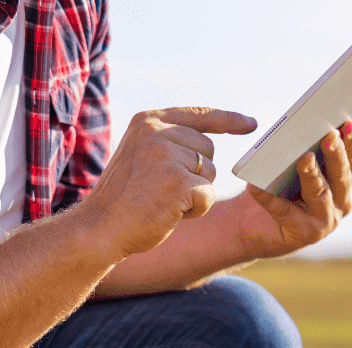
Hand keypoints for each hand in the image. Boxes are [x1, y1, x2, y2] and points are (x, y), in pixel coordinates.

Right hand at [74, 107, 257, 259]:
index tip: (251, 124)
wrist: (100, 228)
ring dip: (195, 193)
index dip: (228, 120)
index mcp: (147, 121)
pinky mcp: (177, 181)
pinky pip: (208, 195)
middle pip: (208, 149)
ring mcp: (166, 155)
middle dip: (197, 173)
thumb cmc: (123, 199)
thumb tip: (208, 146)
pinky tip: (169, 212)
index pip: (198, 115)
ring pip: (210, 173)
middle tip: (164, 190)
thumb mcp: (140, 156)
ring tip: (163, 201)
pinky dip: (195, 210)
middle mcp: (156, 131)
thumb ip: (168, 143)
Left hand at [237, 120, 351, 259]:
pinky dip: (270, 198)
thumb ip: (303, 152)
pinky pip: (284, 212)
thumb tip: (299, 130)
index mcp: (342, 183)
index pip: (350, 159)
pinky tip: (256, 186)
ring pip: (320, 194)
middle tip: (330, 135)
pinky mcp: (304, 234)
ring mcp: (325, 221)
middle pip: (340, 176)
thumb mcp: (292, 166)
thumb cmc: (277, 188)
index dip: (350, 141)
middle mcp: (340, 203)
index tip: (348, 122)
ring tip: (304, 159)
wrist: (253, 225)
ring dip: (313, 175)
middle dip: (335, 154)